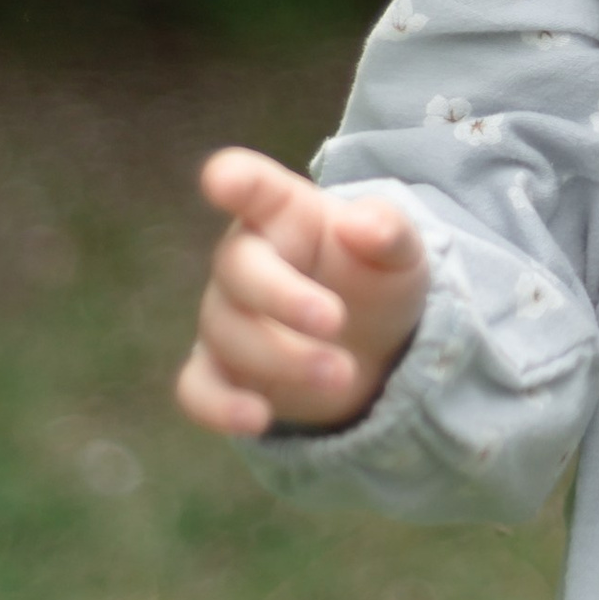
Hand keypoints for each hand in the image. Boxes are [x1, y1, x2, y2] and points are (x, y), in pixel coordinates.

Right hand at [175, 146, 429, 437]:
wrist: (373, 344)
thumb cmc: (374, 276)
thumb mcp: (400, 251)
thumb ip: (388, 231)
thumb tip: (362, 225)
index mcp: (283, 212)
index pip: (253, 186)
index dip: (235, 180)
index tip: (221, 180)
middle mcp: (244, 259)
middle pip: (237, 270)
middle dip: (284, 298)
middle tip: (337, 321)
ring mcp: (225, 317)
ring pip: (228, 333)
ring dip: (284, 359)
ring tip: (344, 375)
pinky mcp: (219, 372)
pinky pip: (198, 390)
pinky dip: (220, 407)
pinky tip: (257, 419)